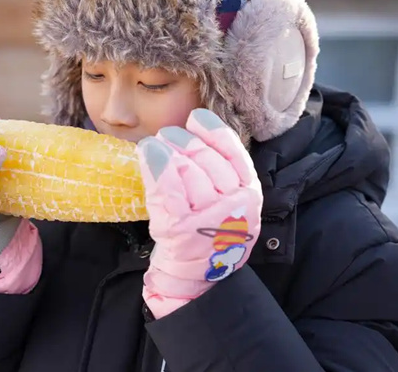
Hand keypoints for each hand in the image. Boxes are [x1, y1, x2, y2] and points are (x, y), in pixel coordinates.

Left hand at [137, 108, 262, 317]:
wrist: (195, 279)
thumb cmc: (208, 231)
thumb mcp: (228, 200)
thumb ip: (222, 167)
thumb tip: (197, 121)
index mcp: (250, 194)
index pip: (232, 151)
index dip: (212, 130)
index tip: (195, 118)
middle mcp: (234, 205)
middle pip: (203, 157)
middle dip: (181, 140)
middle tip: (165, 137)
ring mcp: (208, 218)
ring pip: (185, 168)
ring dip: (165, 150)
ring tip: (154, 146)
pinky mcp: (182, 229)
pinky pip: (168, 188)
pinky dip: (156, 166)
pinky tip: (147, 151)